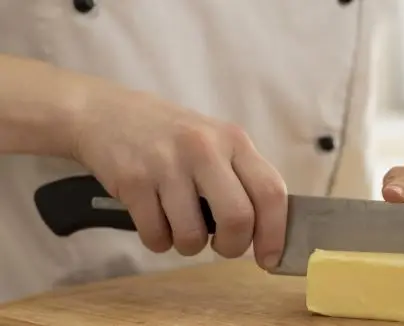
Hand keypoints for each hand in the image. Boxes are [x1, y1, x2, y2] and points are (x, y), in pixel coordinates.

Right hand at [71, 87, 286, 269]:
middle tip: (221, 245)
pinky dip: (158, 241)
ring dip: (189, 245)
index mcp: (234, 140)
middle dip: (232, 246)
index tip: (270, 258)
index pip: (270, 191)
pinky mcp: (133, 181)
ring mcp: (167, 164)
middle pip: (238, 218)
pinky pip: (156, 237)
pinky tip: (154, 219)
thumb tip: (267, 232)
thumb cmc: (172, 137)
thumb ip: (243, 179)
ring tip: (181, 227)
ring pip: (192, 235)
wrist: (106, 113)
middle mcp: (205, 149)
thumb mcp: (216, 142)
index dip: (275, 233)